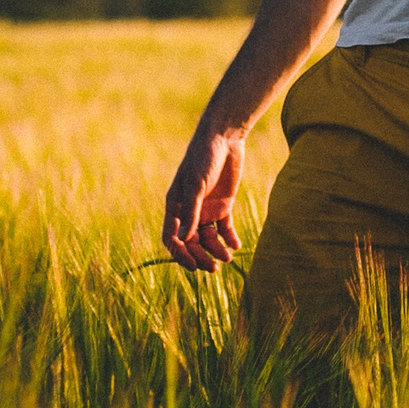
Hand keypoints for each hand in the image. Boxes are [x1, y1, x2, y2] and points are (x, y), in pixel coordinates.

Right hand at [162, 126, 246, 271]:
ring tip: (228, 258)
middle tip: (214, 269)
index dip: (180, 254)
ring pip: (209, 237)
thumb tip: (184, 239)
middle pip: (192, 242)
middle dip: (201, 256)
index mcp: (175, 206)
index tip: (193, 266)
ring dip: (216, 250)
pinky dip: (229, 238)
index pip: (172, 238)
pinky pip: (225, 227)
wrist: (224, 138)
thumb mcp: (196, 185)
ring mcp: (206, 208)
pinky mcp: (223, 204)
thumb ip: (191, 212)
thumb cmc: (203, 158)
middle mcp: (189, 211)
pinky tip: (236, 245)